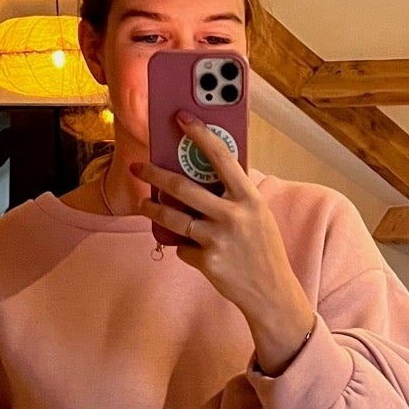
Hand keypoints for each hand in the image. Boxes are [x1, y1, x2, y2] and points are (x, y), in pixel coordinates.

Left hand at [130, 114, 316, 371]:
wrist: (271, 291)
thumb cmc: (262, 249)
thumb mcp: (257, 215)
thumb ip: (234, 196)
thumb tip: (200, 175)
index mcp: (249, 197)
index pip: (220, 156)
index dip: (199, 134)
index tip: (180, 117)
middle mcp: (233, 215)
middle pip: (183, 187)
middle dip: (155, 175)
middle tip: (138, 167)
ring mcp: (218, 240)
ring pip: (173, 219)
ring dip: (153, 210)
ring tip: (143, 204)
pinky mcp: (207, 262)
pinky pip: (183, 248)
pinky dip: (185, 248)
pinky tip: (197, 252)